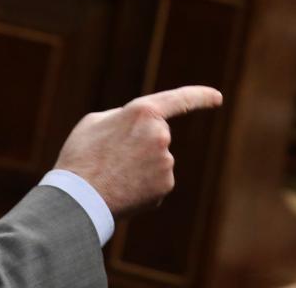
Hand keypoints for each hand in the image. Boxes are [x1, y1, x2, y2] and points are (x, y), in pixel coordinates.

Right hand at [53, 85, 222, 217]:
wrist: (78, 199)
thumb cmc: (81, 157)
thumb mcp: (95, 122)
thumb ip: (123, 118)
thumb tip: (137, 127)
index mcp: (143, 112)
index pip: (179, 99)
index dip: (200, 96)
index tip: (218, 97)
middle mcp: (161, 134)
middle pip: (158, 136)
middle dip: (141, 144)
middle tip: (112, 157)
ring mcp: (166, 161)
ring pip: (156, 161)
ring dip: (139, 167)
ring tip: (112, 174)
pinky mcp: (165, 185)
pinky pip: (156, 182)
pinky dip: (142, 186)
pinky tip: (123, 190)